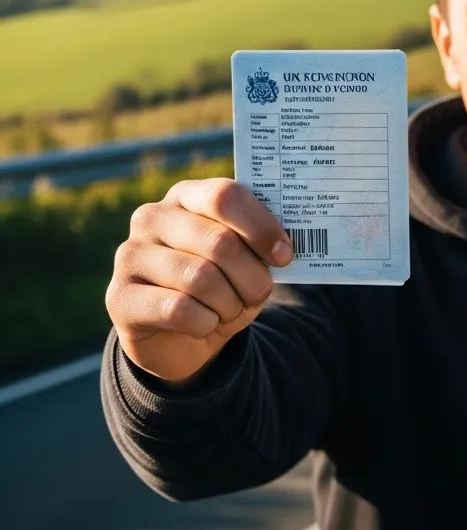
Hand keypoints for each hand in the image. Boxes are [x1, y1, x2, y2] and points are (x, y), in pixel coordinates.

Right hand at [105, 178, 293, 384]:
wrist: (182, 335)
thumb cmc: (223, 284)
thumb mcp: (246, 259)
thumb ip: (260, 242)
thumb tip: (284, 247)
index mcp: (187, 195)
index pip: (226, 196)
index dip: (261, 228)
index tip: (284, 256)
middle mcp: (152, 217)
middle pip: (219, 242)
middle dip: (252, 276)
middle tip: (260, 293)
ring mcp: (130, 255)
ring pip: (201, 278)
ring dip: (230, 303)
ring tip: (231, 309)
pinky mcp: (119, 296)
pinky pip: (178, 310)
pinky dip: (206, 323)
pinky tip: (205, 323)